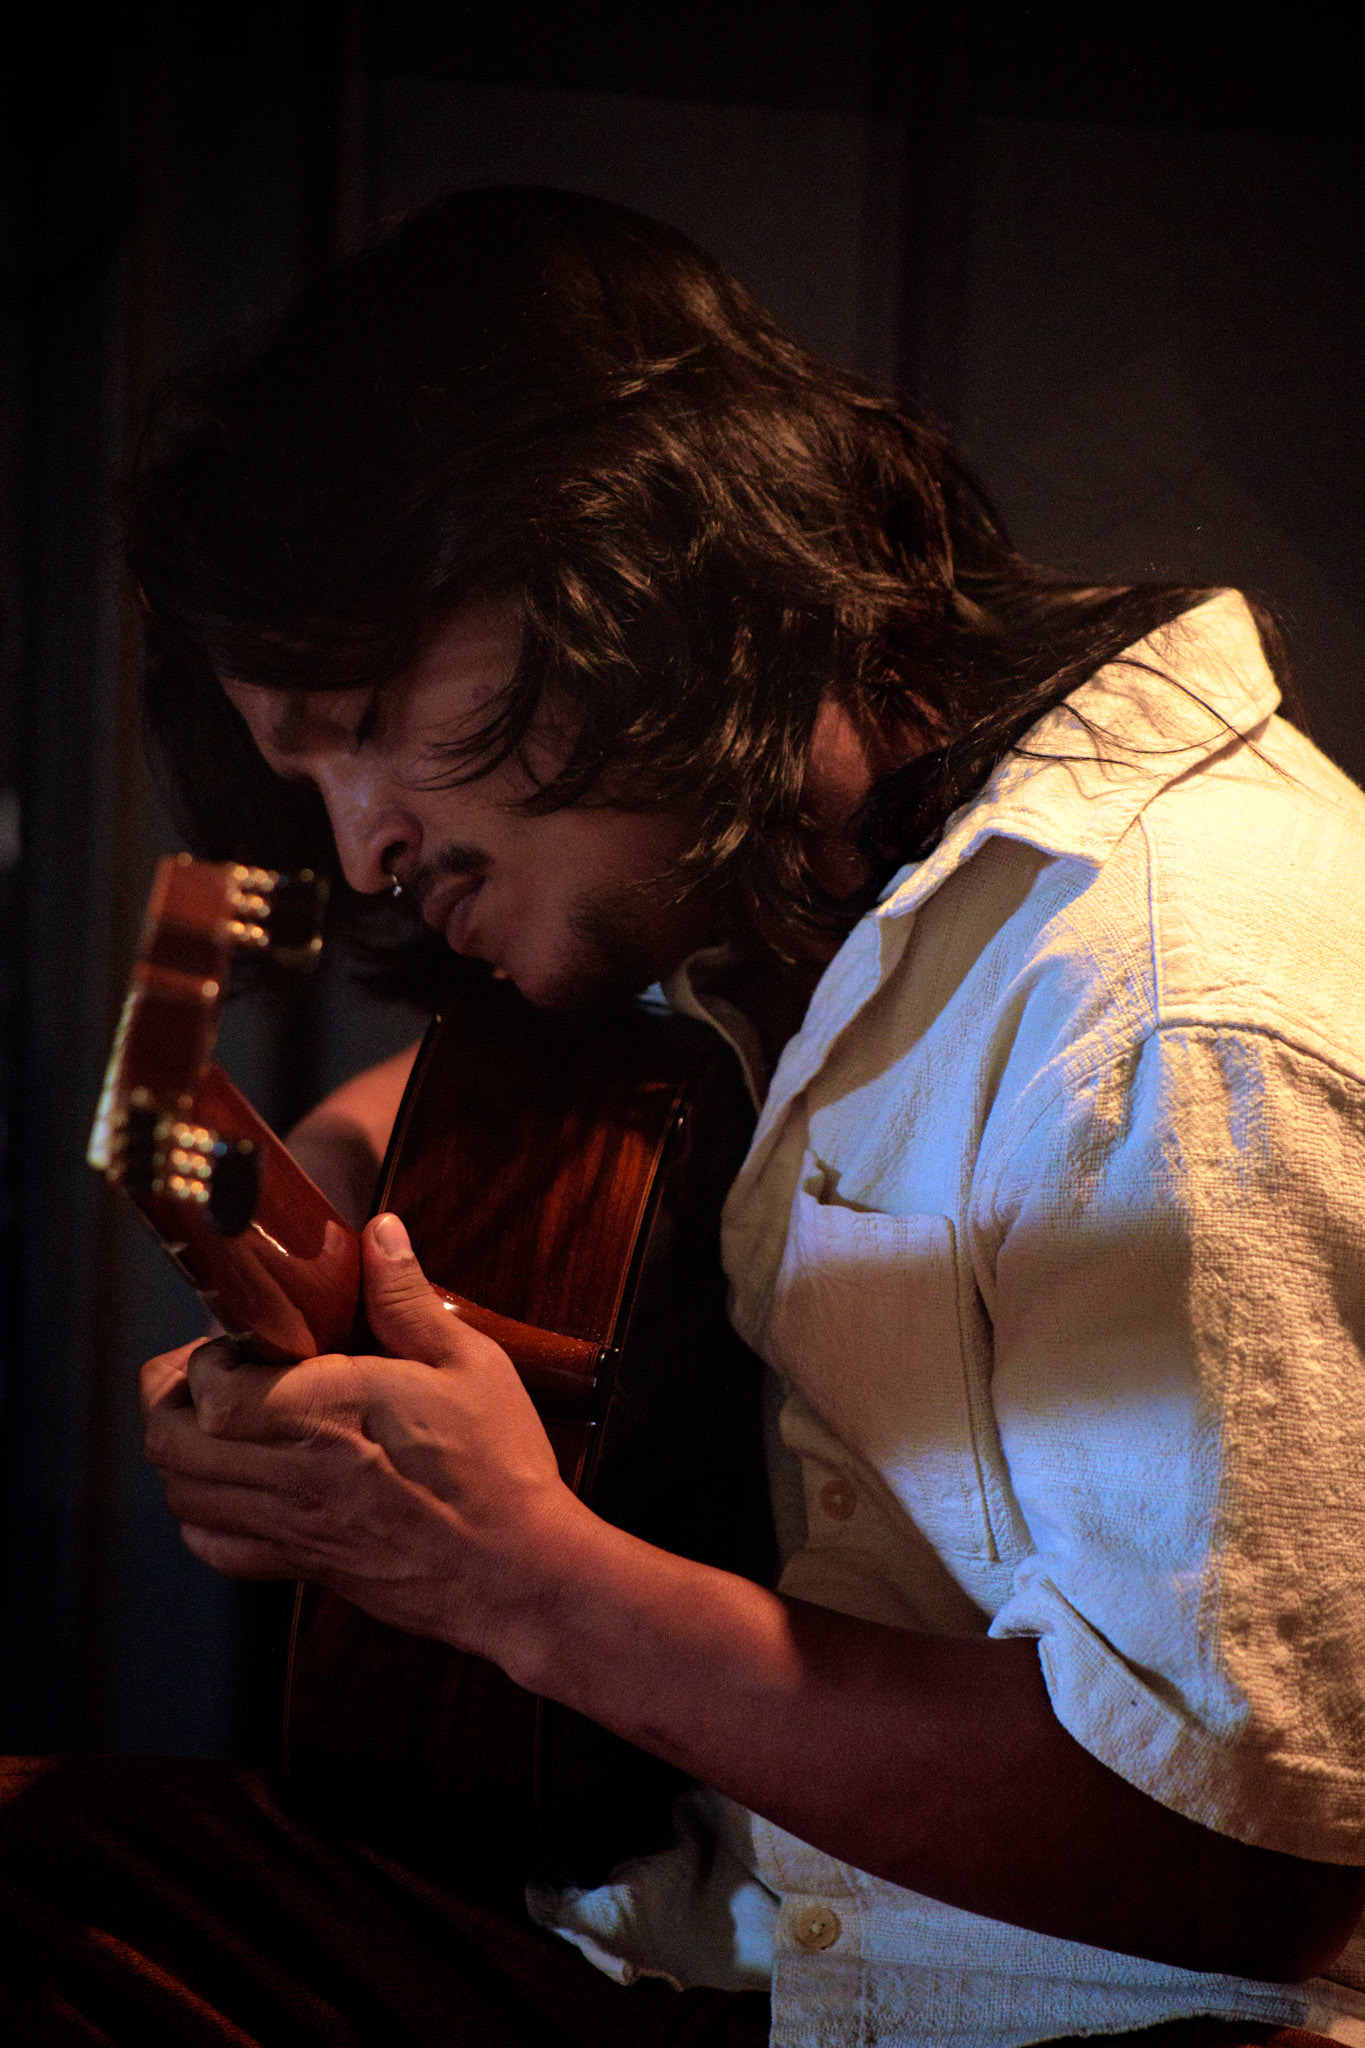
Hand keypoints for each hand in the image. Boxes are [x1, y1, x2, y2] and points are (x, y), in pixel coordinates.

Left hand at [140, 1213, 584, 1670]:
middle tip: (215, 1369)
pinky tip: (238, 1480)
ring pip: (181, 1494)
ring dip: (183, 1449)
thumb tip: (379, 1233)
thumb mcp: (469, 1363)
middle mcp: (293, 1475)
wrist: (516, 1570)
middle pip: (168, 1442)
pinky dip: (203, 1511)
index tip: (248, 1337)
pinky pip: (213, 1546)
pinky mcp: (301, 1564)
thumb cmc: (497, 1466)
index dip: (209, 1356)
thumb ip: (407, 1299)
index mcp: (328, 1415)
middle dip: (172, 1396)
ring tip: (223, 1418)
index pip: (210, 1388)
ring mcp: (291, 1527)